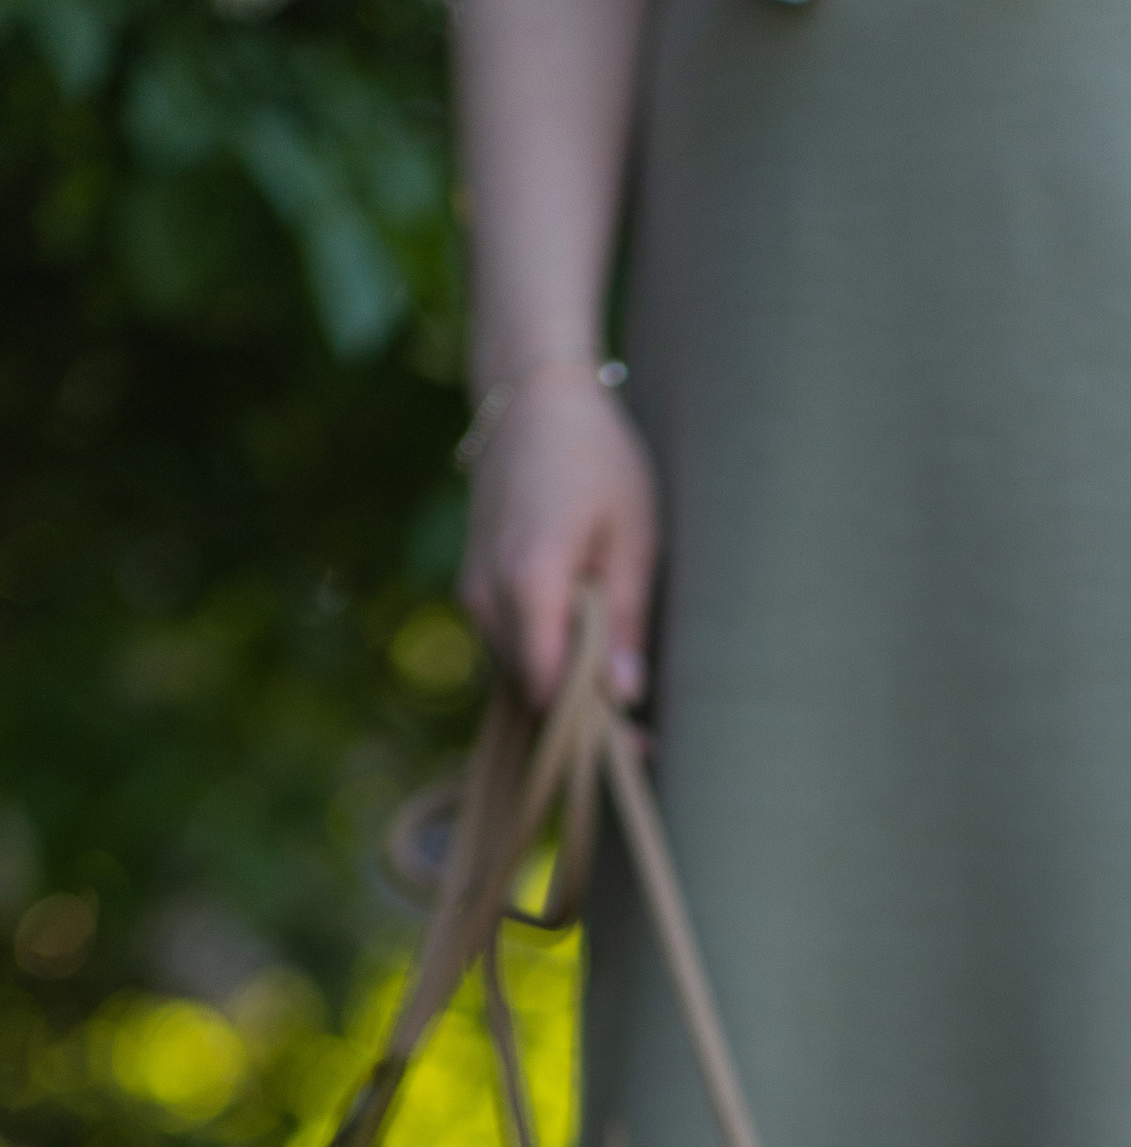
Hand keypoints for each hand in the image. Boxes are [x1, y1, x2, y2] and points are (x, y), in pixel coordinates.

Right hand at [458, 367, 658, 708]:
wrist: (530, 398)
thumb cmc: (595, 458)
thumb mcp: (633, 537)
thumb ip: (625, 620)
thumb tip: (625, 696)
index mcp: (529, 583)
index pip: (550, 691)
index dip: (593, 729)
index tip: (640, 747)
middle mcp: (487, 597)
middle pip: (531, 691)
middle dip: (581, 722)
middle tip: (642, 741)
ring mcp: (473, 593)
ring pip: (518, 674)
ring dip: (563, 694)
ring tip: (622, 702)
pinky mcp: (474, 588)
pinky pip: (509, 648)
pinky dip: (545, 663)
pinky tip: (588, 661)